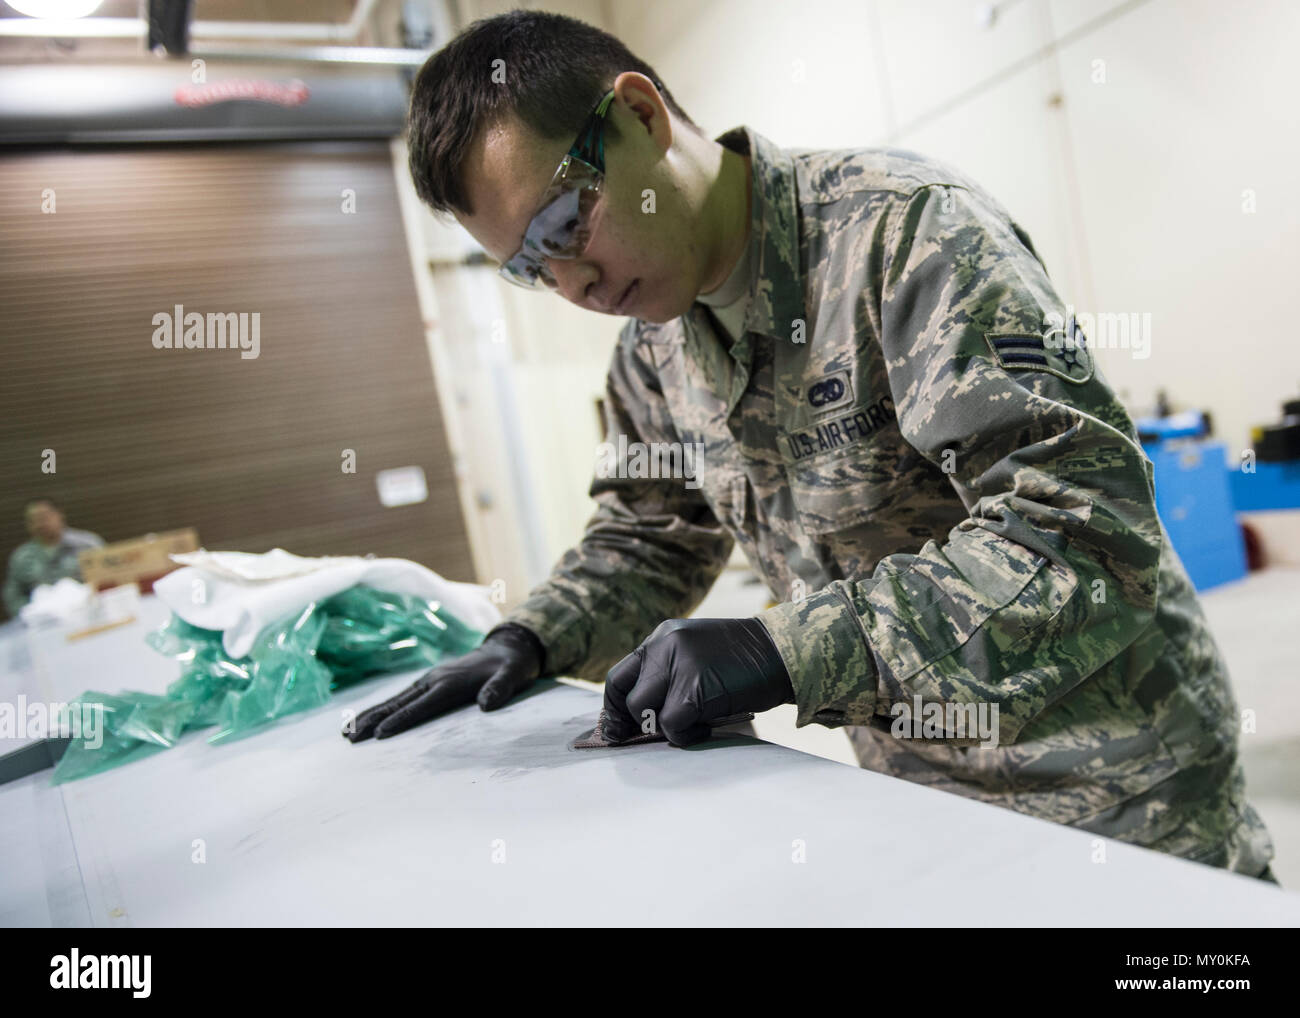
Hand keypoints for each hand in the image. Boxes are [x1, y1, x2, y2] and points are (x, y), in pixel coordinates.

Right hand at [343, 624, 543, 740]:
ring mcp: (429, 680)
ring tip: (347, 733)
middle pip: (399, 703)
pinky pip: (401, 698)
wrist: (508, 648)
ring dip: (370, 716)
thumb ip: (501, 689)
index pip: (421, 705)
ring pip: (394, 700)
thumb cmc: (511, 666)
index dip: (401, 720)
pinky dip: (381, 709)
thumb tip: (486, 705)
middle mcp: (434, 679)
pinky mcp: (429, 682)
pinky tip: (367, 720)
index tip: (380, 734)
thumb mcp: (513, 675)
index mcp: (450, 682)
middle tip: (350, 737)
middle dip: (373, 720)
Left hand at [602, 617, 793, 746]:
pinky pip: (671, 724)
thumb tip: (641, 714)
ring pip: (645, 712)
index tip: (618, 729)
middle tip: (661, 731)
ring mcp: (679, 666)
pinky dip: (686, 735)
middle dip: (638, 723)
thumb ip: (668, 671)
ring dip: (666, 727)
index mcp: (662, 636)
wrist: (783, 652)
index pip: (619, 677)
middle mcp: (665, 646)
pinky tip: (706, 726)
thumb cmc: (743, 660)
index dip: (614, 708)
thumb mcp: (696, 652)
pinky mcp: (695, 689)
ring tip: (694, 722)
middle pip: (627, 697)